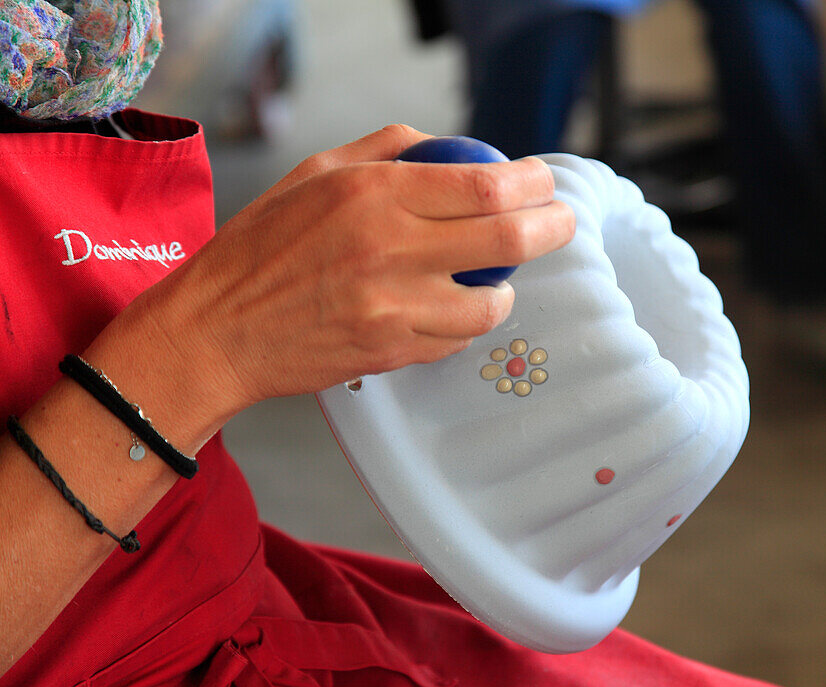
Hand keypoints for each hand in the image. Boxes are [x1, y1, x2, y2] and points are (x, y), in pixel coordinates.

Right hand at [109, 125, 574, 431]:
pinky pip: (456, 339)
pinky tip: (452, 308)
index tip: (543, 182)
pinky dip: (467, 322)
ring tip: (499, 276)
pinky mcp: (390, 352)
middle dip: (552, 228)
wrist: (217, 329)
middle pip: (506, 238)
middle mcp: (387, 248)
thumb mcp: (315, 173)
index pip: (483, 185)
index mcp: (371, 193)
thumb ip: (388, 150)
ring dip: (507, 287)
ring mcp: (391, 307)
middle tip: (561, 222)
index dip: (531, 183)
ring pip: (491, 301)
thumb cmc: (262, 246)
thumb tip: (452, 147)